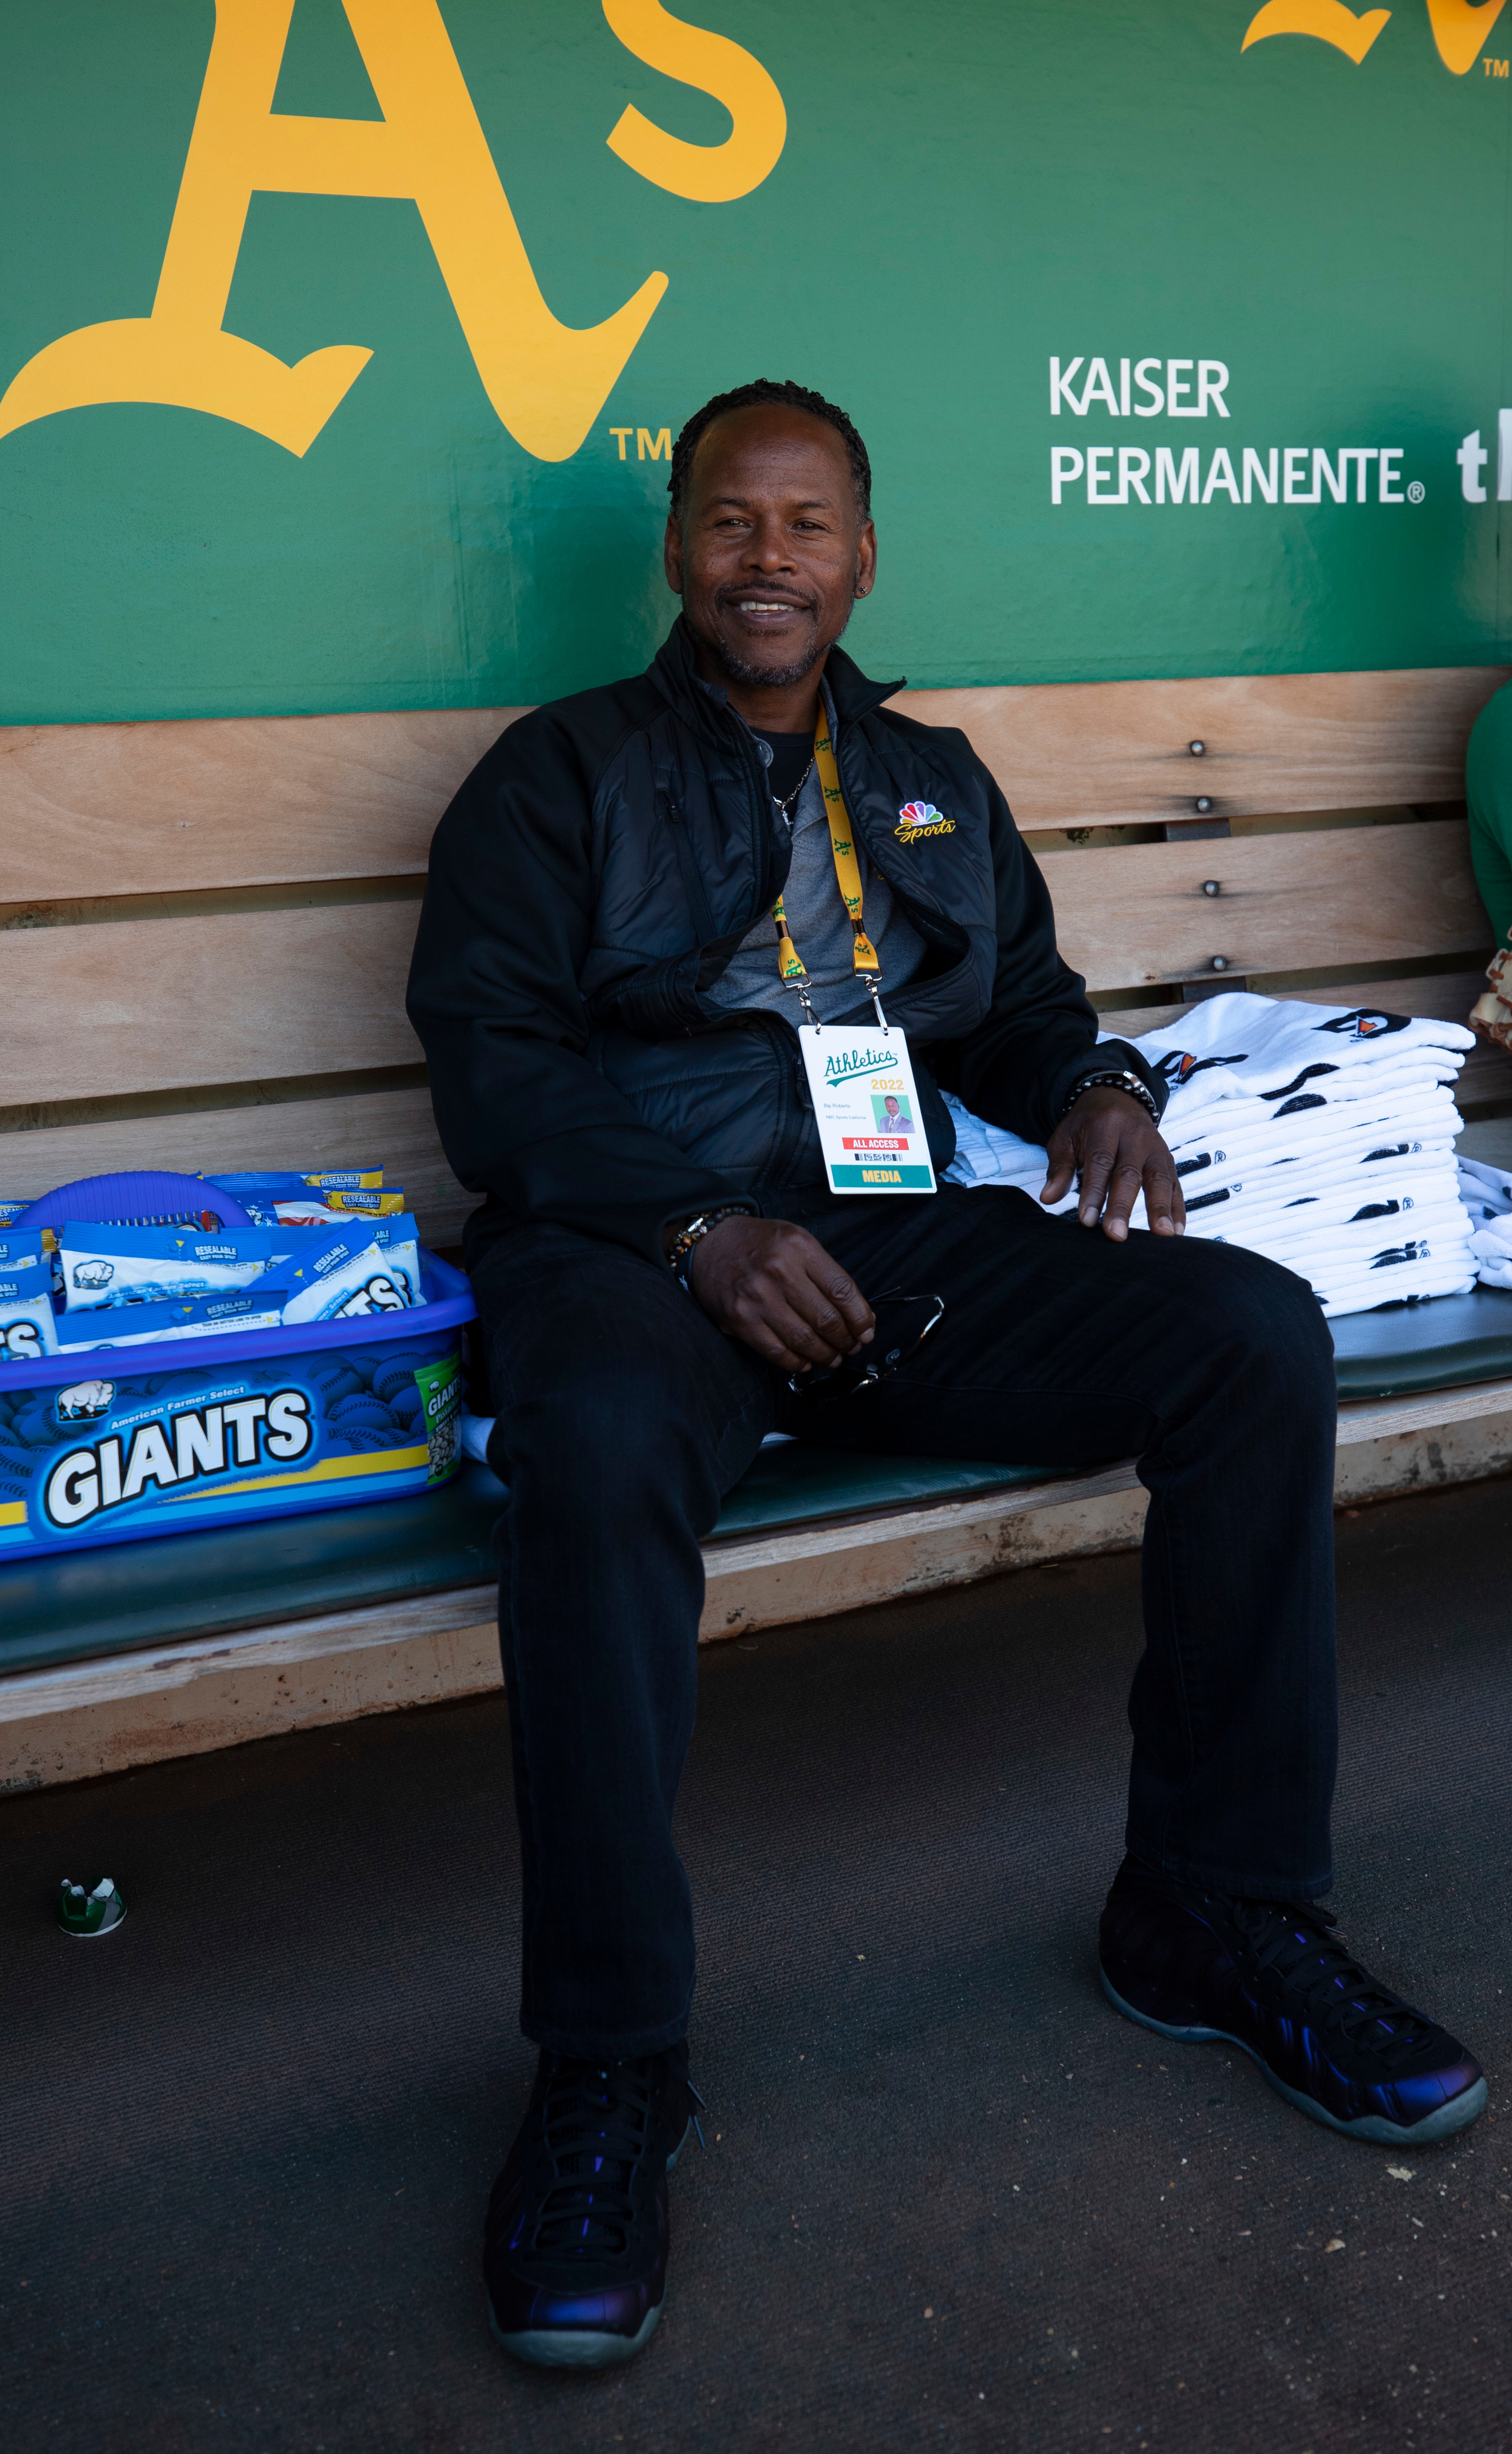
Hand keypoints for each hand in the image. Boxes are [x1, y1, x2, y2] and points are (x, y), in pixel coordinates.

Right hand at [685, 1216, 874, 1370]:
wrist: (710, 1246)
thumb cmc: (758, 1244)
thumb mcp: (796, 1240)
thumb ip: (825, 1271)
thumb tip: (855, 1313)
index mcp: (799, 1248)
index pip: (842, 1290)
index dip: (860, 1317)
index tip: (866, 1331)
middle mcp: (779, 1272)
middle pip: (827, 1319)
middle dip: (845, 1340)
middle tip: (850, 1346)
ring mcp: (758, 1298)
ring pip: (805, 1340)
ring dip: (825, 1355)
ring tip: (832, 1357)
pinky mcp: (742, 1319)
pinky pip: (778, 1351)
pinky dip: (797, 1363)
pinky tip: (806, 1361)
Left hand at [1040, 1086, 1183, 1241]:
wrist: (1117, 1099)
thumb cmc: (1087, 1126)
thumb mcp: (1066, 1138)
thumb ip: (1059, 1169)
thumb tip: (1048, 1198)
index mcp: (1105, 1127)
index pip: (1100, 1162)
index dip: (1093, 1192)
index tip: (1086, 1220)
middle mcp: (1135, 1136)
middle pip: (1130, 1173)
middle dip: (1123, 1206)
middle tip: (1116, 1235)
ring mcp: (1156, 1148)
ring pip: (1160, 1179)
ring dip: (1160, 1209)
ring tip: (1162, 1235)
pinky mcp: (1168, 1161)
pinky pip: (1176, 1185)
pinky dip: (1178, 1209)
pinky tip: (1177, 1231)